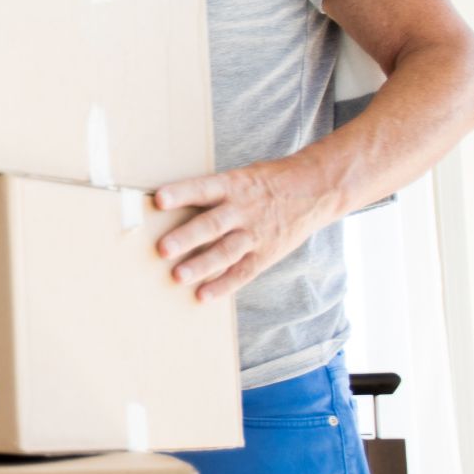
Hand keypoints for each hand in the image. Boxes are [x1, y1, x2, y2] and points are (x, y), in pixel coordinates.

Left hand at [152, 159, 331, 302]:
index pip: (203, 188)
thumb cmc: (264, 183)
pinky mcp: (266, 254)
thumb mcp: (240, 177)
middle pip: (213, 224)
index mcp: (233, 185)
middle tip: (162, 249)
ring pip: (226, 251)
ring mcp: (256, 234)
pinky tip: (203, 296)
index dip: (182, 193)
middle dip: (187, 237)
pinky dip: (223, 285)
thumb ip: (211, 193)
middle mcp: (243, 210)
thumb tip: (167, 208)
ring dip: (202, 266)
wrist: (315, 189)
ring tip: (178, 277)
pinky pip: (243, 272)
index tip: (159, 199)